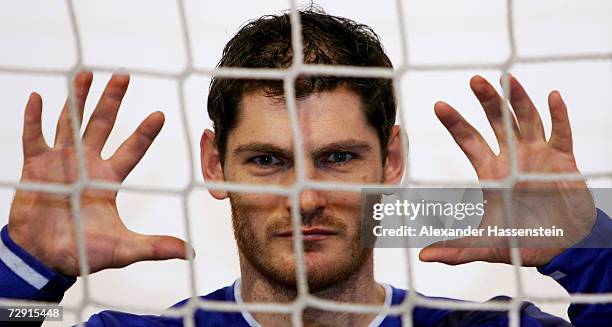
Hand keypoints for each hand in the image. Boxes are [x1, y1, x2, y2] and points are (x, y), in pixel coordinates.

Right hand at [8, 72, 190, 275]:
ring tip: (85, 74)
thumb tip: (189, 252)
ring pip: (70, 123)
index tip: (159, 115)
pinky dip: (34, 119)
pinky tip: (38, 98)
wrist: (43, 258)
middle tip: (123, 75)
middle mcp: (87, 164)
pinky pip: (34, 138)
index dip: (144, 133)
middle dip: (112, 101)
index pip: (131, 150)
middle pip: (102, 125)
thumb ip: (154, 247)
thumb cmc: (83, 251)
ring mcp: (61, 162)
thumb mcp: (123, 249)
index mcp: (108, 178)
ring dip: (77, 98)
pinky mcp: (35, 167)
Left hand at [419, 75, 596, 266]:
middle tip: (475, 80)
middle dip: (487, 101)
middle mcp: (512, 157)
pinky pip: (561, 133)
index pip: (469, 140)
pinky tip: (553, 96)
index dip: (455, 123)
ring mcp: (538, 155)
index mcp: (492, 172)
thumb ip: (456, 249)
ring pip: (527, 119)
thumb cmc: (525, 240)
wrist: (565, 246)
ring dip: (519, 99)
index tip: (439, 106)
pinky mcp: (563, 160)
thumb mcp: (486, 245)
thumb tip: (423, 256)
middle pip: (497, 121)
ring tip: (508, 78)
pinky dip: (558, 115)